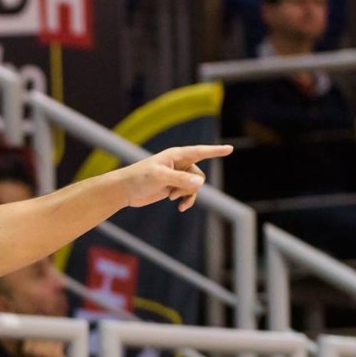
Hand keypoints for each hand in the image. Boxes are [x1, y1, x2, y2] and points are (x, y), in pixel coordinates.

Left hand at [117, 145, 231, 211]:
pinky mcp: (173, 187)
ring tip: (172, 199)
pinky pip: (189, 193)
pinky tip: (181, 208)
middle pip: (198, 175)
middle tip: (172, 192)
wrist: (125, 190)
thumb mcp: (160, 178)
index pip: (200, 152)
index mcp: (176, 155)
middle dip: (189, 187)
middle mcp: (179, 164)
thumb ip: (180, 180)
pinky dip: (186, 200)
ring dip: (186, 195)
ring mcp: (176, 176)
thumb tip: (200, 183)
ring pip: (194, 186)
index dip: (215, 151)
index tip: (230, 148)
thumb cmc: (139, 178)